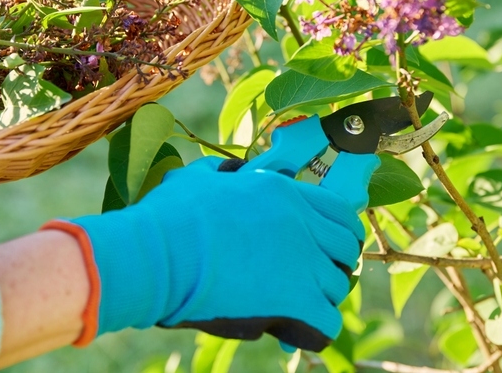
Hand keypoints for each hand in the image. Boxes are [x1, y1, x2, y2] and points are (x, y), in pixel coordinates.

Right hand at [47, 156, 363, 351]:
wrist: (155, 255)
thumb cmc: (168, 216)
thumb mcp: (200, 178)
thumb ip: (225, 173)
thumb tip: (231, 172)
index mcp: (281, 192)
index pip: (340, 210)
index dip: (338, 231)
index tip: (325, 246)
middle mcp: (301, 223)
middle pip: (346, 248)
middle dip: (332, 264)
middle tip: (308, 278)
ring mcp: (302, 262)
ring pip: (337, 286)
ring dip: (318, 297)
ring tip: (290, 305)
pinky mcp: (295, 301)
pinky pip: (327, 323)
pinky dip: (313, 330)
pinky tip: (289, 330)